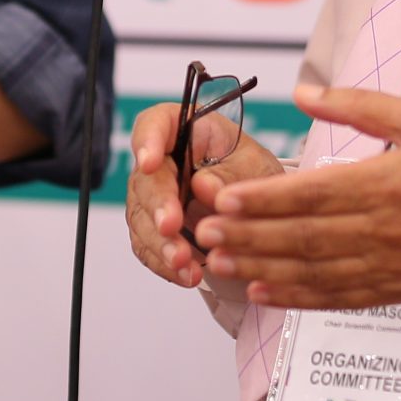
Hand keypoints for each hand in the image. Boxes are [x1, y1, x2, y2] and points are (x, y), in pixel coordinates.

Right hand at [124, 98, 283, 288]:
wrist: (258, 208)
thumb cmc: (253, 172)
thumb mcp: (255, 166)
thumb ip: (230, 174)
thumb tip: (204, 186)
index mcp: (184, 129)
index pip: (154, 125)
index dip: (147, 142)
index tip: (149, 163)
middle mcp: (162, 161)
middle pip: (146, 179)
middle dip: (158, 206)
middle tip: (171, 226)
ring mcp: (154, 196)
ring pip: (142, 219)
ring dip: (161, 244)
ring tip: (184, 263)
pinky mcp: (154, 228)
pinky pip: (149, 247)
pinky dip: (166, 264)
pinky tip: (186, 275)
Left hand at [192, 84, 400, 310]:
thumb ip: (358, 106)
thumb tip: (302, 95)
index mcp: (388, 182)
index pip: (313, 194)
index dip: (265, 199)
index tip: (223, 198)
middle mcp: (382, 228)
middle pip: (302, 236)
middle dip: (247, 235)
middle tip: (201, 230)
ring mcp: (385, 265)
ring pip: (311, 271)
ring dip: (259, 268)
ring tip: (216, 261)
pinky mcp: (389, 290)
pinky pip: (333, 298)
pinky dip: (294, 297)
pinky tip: (260, 292)